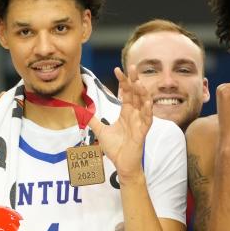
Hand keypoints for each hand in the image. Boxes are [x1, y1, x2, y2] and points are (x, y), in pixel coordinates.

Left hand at [87, 66, 151, 181]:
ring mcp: (140, 122)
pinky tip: (147, 101)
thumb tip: (81, 111)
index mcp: (126, 112)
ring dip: (142, 92)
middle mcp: (135, 114)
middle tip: (132, 66)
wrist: (122, 164)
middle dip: (134, 80)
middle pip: (136, 93)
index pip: (126, 92)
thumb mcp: (100, 131)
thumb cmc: (116, 148)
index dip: (123, 81)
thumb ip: (93, 120)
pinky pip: (147, 119)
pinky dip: (148, 110)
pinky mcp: (142, 132)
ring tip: (139, 82)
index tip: (117, 69)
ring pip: (144, 103)